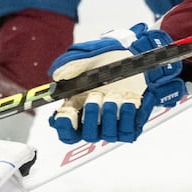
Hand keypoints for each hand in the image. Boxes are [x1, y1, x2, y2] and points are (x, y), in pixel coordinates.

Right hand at [48, 23, 184, 143]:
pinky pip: (128, 131)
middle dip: (91, 117)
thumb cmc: (107, 58)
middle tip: (95, 97)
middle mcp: (95, 119)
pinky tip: (128, 100)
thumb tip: (57, 76)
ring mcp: (114, 123)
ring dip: (110, 115)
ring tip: (114, 96)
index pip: (66, 130)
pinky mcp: (132, 122)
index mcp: (77, 107)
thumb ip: (68, 65)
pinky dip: (127, 116)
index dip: (64, 126)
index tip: (67, 113)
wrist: (134, 55)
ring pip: (108, 134)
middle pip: (87, 135)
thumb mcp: (85, 57)